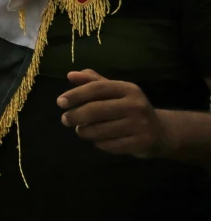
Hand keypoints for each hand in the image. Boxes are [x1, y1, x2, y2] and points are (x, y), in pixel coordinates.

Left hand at [58, 69, 172, 157]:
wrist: (160, 132)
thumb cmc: (130, 108)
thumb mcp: (115, 92)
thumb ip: (93, 82)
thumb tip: (70, 75)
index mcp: (128, 88)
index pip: (96, 89)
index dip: (75, 95)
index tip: (59, 102)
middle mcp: (136, 105)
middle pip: (96, 110)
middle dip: (75, 116)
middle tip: (65, 120)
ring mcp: (141, 125)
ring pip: (101, 130)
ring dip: (85, 131)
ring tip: (80, 130)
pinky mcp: (142, 143)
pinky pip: (111, 145)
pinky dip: (99, 143)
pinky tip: (97, 140)